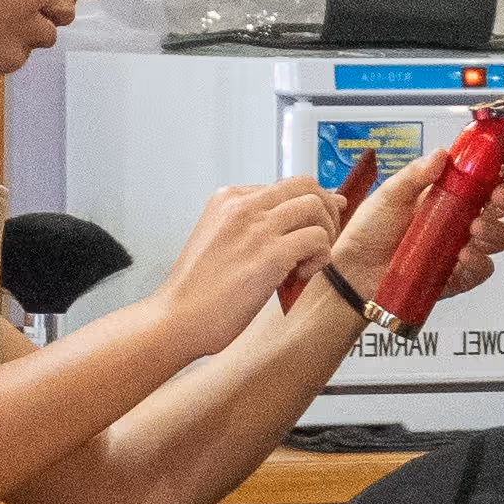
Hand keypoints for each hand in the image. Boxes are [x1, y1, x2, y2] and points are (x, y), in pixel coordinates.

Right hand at [154, 179, 342, 356]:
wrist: (178, 317)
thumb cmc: (197, 292)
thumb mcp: (219, 242)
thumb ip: (251, 229)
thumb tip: (292, 228)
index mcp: (228, 199)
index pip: (283, 187)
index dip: (306, 205)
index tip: (315, 224)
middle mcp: (242, 205)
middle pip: (304, 185)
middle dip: (325, 209)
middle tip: (324, 238)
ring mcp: (256, 227)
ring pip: (315, 207)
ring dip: (325, 233)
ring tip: (309, 261)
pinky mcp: (270, 253)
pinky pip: (317, 239)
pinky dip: (320, 256)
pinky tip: (301, 275)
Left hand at [320, 144, 503, 308]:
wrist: (353, 269)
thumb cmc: (369, 230)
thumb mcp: (389, 194)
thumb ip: (415, 174)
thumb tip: (441, 154)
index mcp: (449, 193)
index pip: (487, 177)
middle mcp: (460, 219)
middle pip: (502, 206)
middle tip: (495, 198)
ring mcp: (461, 247)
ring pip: (499, 238)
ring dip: (495, 231)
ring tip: (474, 230)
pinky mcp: (456, 275)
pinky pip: (481, 271)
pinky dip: (478, 263)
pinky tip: (464, 257)